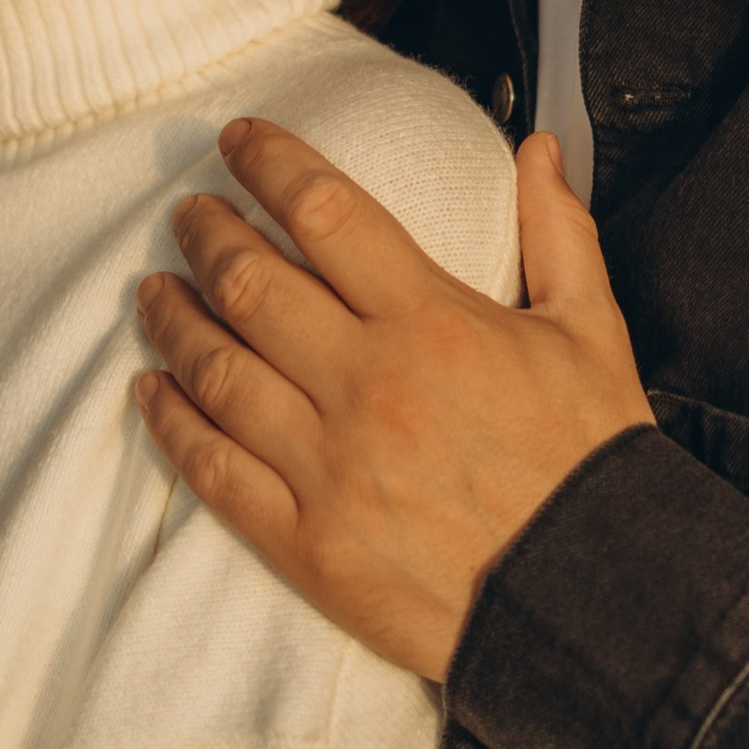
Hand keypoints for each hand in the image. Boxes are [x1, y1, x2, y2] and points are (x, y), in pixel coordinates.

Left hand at [133, 123, 653, 682]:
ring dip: (174, 319)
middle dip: (208, 234)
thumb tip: (537, 150)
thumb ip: (558, 232)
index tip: (240, 142)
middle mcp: (368, 385)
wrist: (596, 605)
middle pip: (251, 283)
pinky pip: (214, 470)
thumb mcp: (594, 334)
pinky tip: (151, 391)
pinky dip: (171, 425)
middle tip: (190, 213)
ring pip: (217, 370)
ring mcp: (329, 467)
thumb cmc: (593, 467)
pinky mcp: (307, 543)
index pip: (324, 212)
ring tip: (156, 289)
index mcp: (433, 323)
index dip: (269, 164)